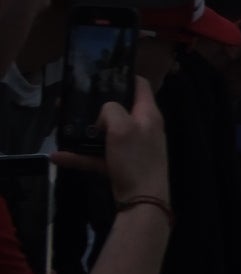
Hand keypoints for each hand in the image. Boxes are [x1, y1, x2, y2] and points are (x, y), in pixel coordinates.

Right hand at [51, 76, 167, 200]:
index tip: (102, 73)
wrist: (142, 201)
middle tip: (71, 100)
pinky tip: (58, 157)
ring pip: (103, 134)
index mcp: (148, 114)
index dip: (123, 76)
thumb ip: (111, 110)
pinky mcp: (121, 165)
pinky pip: (97, 156)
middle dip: (94, 105)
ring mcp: (131, 147)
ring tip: (61, 125)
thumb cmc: (136, 158)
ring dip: (83, 132)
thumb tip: (103, 114)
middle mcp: (142, 128)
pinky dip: (80, 156)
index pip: (140, 86)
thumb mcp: (122, 127)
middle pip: (117, 109)